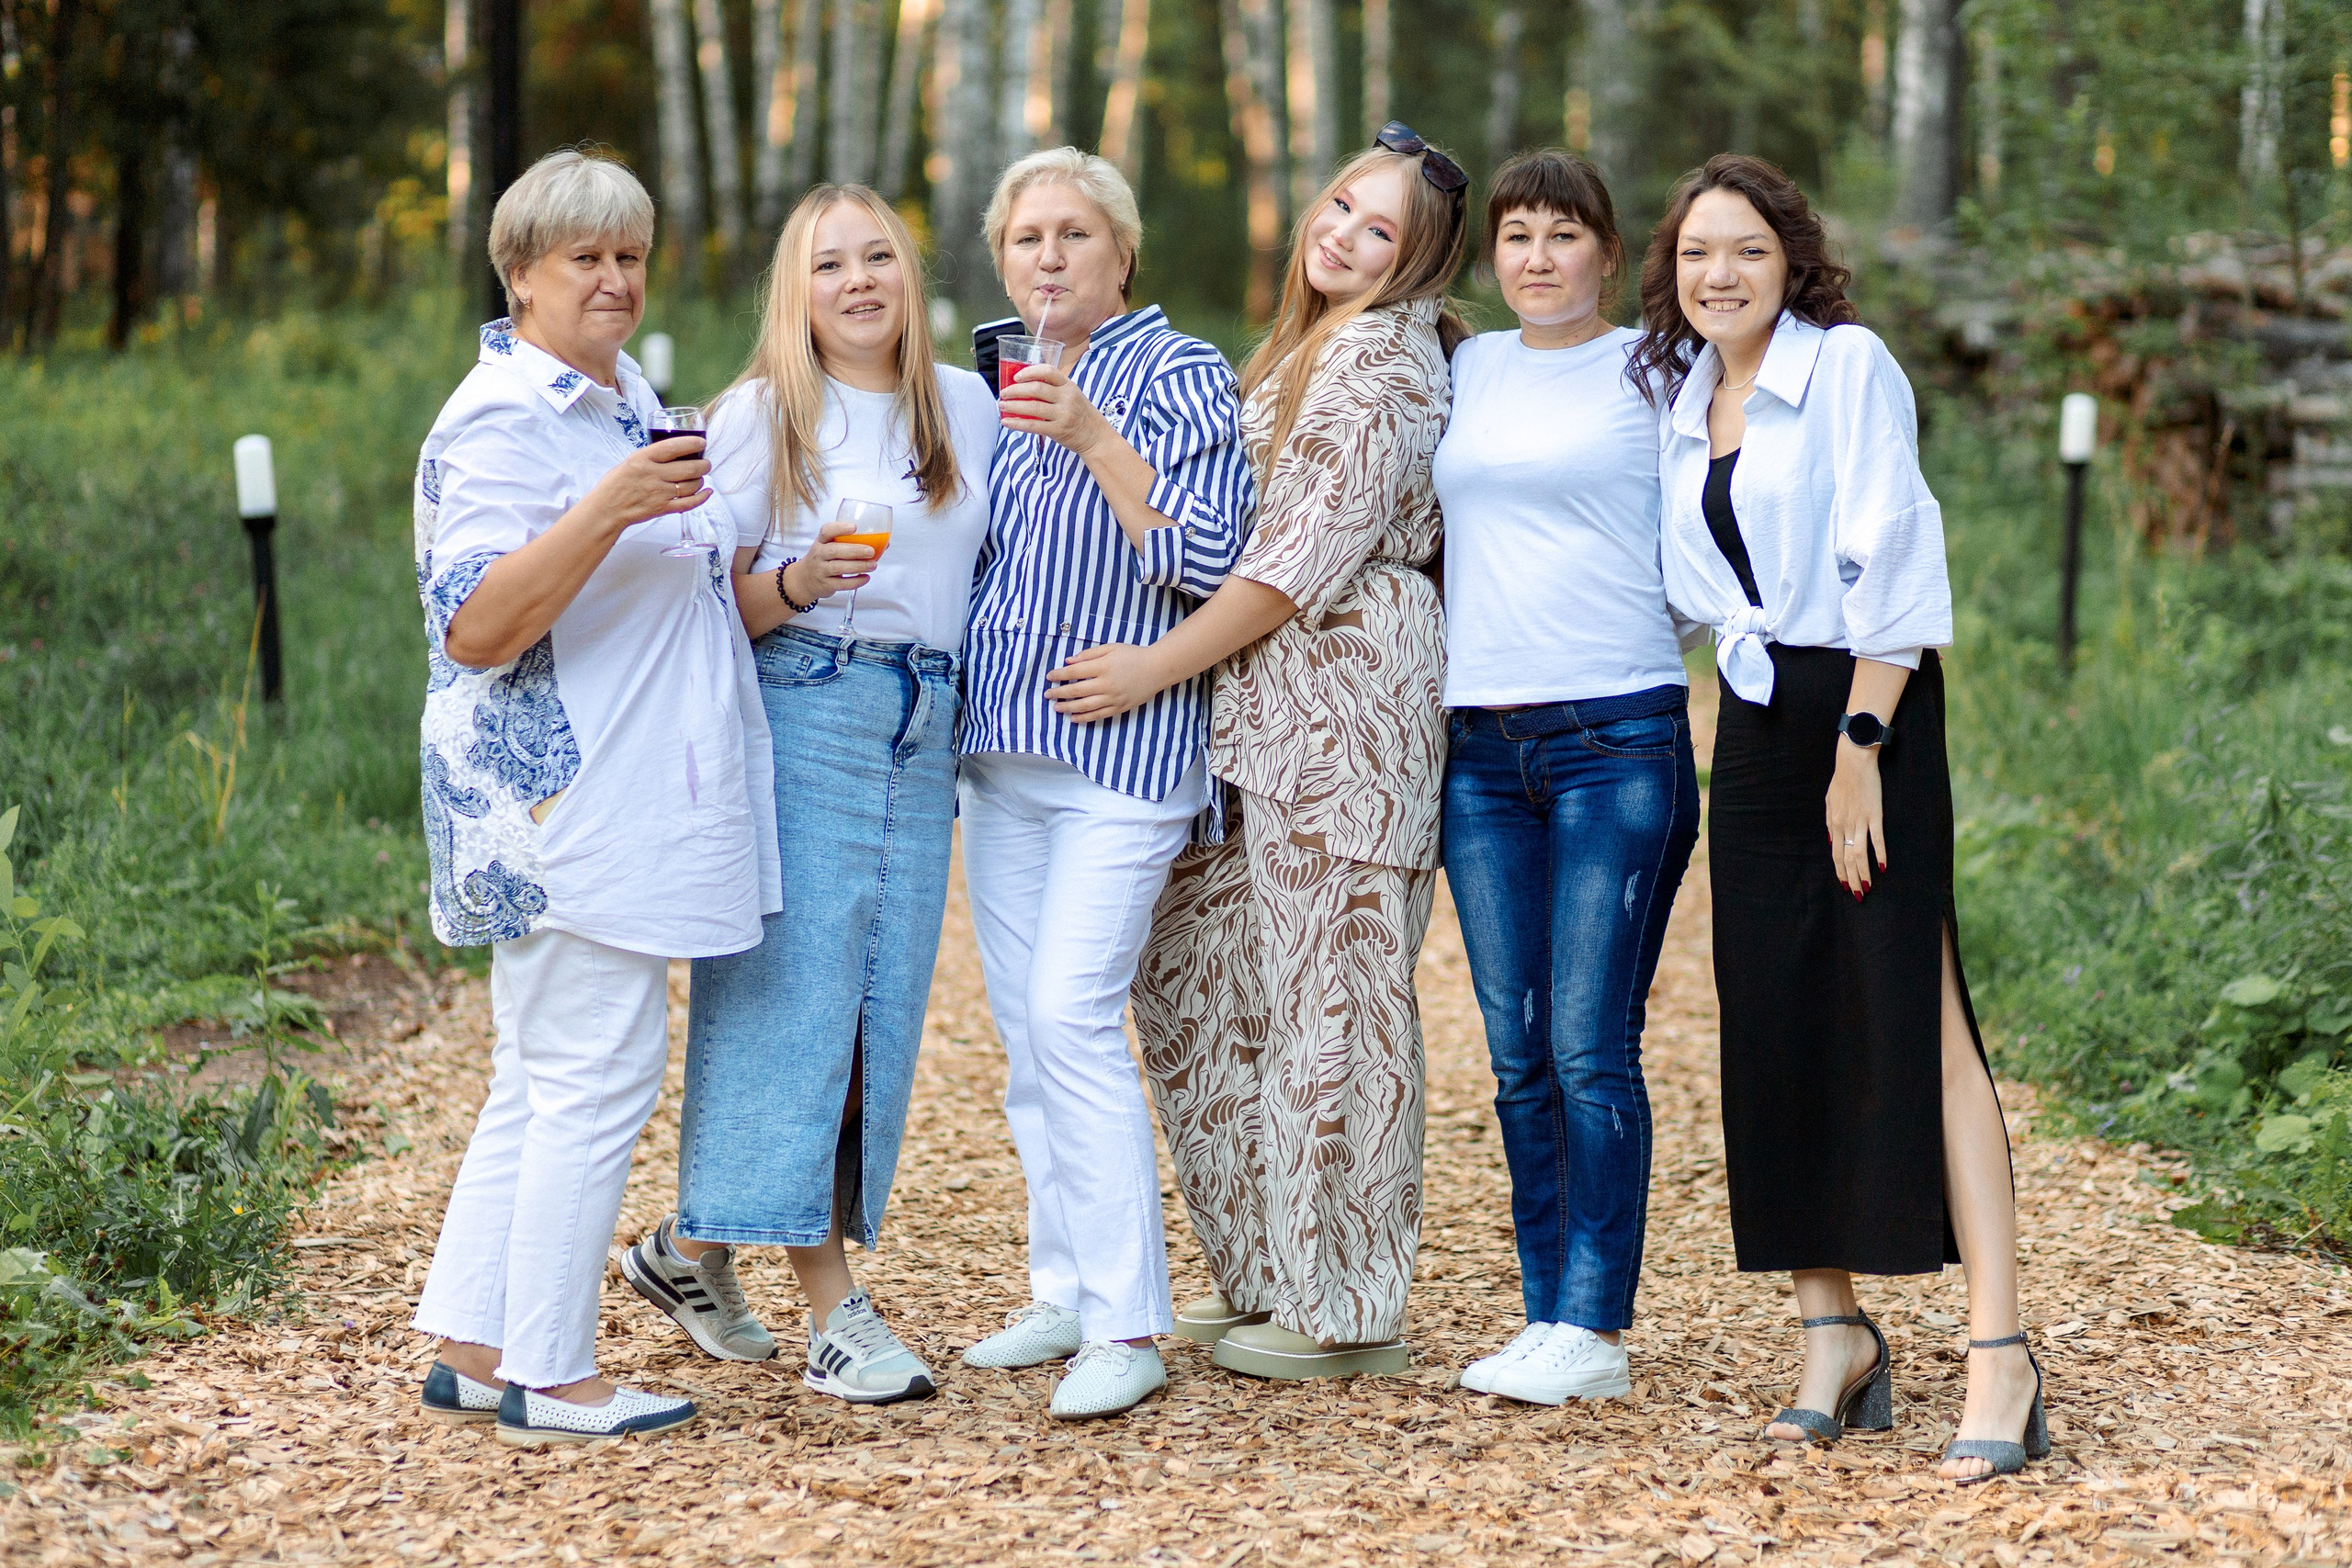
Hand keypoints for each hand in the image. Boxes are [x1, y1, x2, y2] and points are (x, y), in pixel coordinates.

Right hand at [588, 435, 710, 530]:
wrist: (606, 509)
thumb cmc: (616, 484)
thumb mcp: (630, 462)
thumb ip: (650, 458)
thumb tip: (674, 452)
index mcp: (642, 459)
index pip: (672, 447)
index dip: (691, 444)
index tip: (702, 443)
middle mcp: (652, 475)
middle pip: (688, 468)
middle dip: (703, 465)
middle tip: (706, 463)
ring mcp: (659, 493)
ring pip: (691, 486)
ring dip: (700, 480)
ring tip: (700, 478)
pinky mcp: (662, 508)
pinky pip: (688, 504)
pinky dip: (702, 498)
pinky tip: (707, 492)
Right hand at [787, 519, 878, 601]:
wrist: (804, 580)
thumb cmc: (823, 559)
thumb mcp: (829, 547)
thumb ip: (851, 543)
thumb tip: (883, 543)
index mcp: (821, 541)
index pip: (826, 531)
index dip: (839, 528)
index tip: (854, 527)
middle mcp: (819, 554)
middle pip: (834, 550)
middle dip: (854, 550)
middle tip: (871, 551)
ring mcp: (821, 570)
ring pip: (838, 568)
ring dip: (858, 566)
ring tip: (873, 565)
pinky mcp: (825, 585)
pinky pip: (841, 584)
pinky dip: (855, 581)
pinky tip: (865, 578)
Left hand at [999, 364, 1108, 454]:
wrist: (1096, 436)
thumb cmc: (1080, 414)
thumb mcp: (1072, 395)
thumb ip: (1054, 389)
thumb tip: (1024, 386)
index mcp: (1069, 386)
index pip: (1048, 371)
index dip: (1029, 372)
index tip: (1016, 376)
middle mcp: (1067, 398)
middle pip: (1036, 389)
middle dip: (1015, 390)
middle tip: (1003, 393)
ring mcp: (1063, 414)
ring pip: (1033, 407)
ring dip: (1013, 406)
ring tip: (1002, 405)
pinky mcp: (1058, 430)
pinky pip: (1033, 425)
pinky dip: (1017, 423)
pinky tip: (1007, 422)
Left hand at [1047, 643, 1168, 721]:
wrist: (1157, 669)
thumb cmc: (1133, 655)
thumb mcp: (1110, 648)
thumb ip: (1089, 654)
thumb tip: (1068, 661)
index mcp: (1103, 667)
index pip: (1075, 672)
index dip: (1060, 675)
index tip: (1049, 677)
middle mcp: (1106, 684)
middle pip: (1077, 691)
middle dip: (1059, 693)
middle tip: (1047, 694)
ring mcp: (1113, 698)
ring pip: (1085, 706)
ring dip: (1068, 708)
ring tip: (1056, 708)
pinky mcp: (1119, 707)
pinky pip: (1098, 715)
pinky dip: (1084, 718)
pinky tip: (1073, 718)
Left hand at [1825, 737, 1886, 895]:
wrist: (1854, 760)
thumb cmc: (1842, 780)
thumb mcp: (1829, 801)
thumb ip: (1830, 822)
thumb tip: (1830, 840)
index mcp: (1834, 823)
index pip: (1836, 854)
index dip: (1841, 871)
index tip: (1845, 885)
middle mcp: (1844, 825)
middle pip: (1847, 859)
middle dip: (1852, 879)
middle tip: (1858, 895)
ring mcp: (1859, 820)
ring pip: (1860, 853)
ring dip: (1864, 873)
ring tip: (1868, 887)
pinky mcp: (1873, 814)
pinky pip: (1876, 838)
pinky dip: (1880, 854)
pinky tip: (1882, 867)